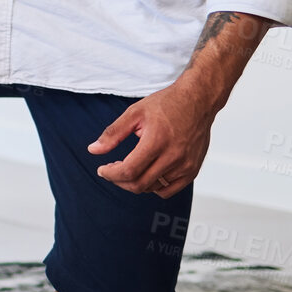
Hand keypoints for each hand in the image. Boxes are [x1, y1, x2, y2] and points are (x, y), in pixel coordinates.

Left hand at [87, 79, 216, 197]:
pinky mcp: (193, 170)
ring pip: (152, 188)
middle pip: (139, 184)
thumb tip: (93, 150)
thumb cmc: (167, 104)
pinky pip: (168, 190)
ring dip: (136, 182)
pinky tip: (148, 172)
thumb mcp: (135, 112)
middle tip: (113, 170)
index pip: (129, 171)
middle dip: (120, 181)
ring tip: (131, 167)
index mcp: (157, 140)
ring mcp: (185, 165)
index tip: (103, 170)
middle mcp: (173, 156)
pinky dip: (154, 186)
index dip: (111, 174)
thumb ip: (113, 133)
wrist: (198, 100)